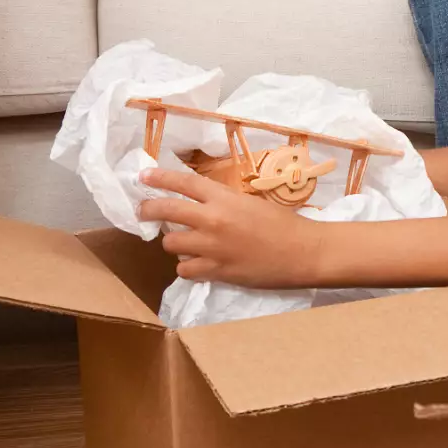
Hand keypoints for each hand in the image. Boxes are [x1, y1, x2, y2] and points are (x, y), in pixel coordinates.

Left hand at [138, 168, 336, 288]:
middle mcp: (212, 219)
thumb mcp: (252, 203)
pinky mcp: (216, 271)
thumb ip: (224, 202)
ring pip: (171, 244)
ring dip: (174, 242)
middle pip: (166, 210)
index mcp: (224, 198)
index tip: (143, 176)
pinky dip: (188, 267)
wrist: (303, 252)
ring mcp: (212, 247)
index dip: (159, 178)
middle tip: (144, 211)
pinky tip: (197, 265)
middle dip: (148, 209)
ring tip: (183, 244)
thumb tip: (202, 204)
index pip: (183, 182)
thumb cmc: (284, 223)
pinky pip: (185, 270)